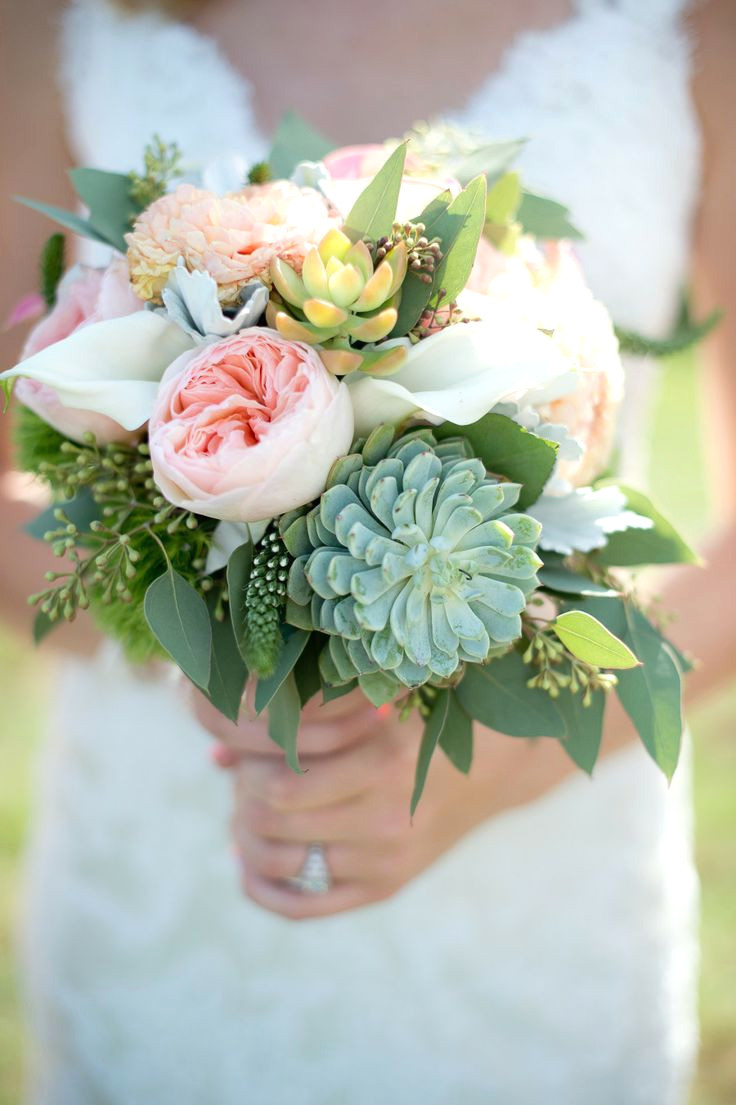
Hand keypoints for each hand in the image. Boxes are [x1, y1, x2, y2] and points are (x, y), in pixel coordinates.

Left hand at [193, 687, 579, 920]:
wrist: (501, 763)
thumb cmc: (432, 712)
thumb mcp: (379, 700)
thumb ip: (306, 715)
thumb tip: (214, 756)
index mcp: (383, 763)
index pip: (278, 785)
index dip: (248, 767)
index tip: (250, 746)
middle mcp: (385, 819)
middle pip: (273, 824)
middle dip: (243, 797)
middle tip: (243, 775)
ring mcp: (387, 861)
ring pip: (281, 863)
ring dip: (248, 834)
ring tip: (248, 806)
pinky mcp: (387, 886)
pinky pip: (304, 906)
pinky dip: (263, 886)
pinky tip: (247, 860)